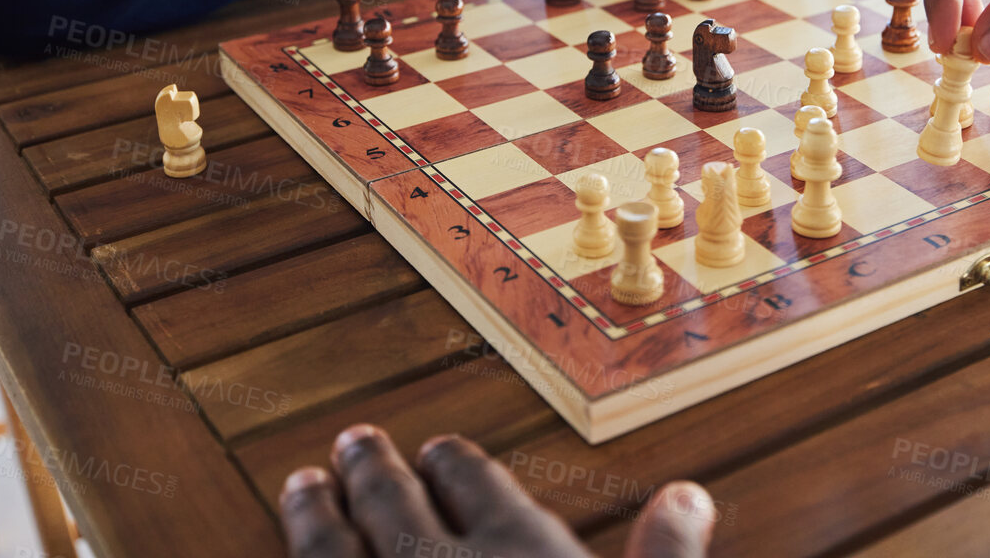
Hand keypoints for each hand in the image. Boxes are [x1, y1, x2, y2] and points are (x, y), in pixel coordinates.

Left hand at [279, 425, 715, 557]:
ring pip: (333, 550)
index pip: (478, 484)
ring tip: (302, 485)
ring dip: (315, 514)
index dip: (456, 462)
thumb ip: (666, 557)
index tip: (438, 447)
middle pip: (394, 501)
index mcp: (519, 553)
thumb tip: (687, 496)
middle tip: (355, 442)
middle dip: (375, 469)